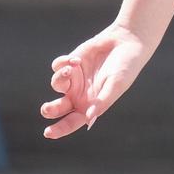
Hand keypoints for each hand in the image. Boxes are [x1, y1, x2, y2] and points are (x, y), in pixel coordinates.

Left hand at [41, 23, 149, 137]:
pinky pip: (57, 66)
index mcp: (91, 104)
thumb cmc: (126, 66)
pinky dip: (62, 64)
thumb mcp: (117, 85)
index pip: (73, 121)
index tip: (48, 133)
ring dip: (59, 79)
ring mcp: (75, 78)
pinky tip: (75, 59)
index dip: (60, 129)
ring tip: (70, 70)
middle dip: (50, 109)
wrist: (126, 41)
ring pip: (56, 84)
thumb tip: (88, 119)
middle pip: (58, 107)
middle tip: (47, 108)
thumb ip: (103, 101)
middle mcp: (80, 93)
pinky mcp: (71, 62)